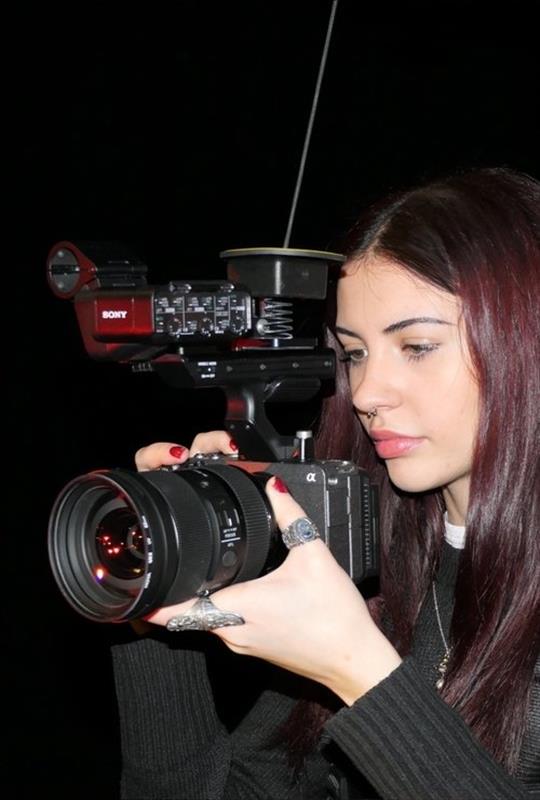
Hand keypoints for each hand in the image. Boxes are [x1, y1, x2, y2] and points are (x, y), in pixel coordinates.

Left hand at [135, 432, 401, 703]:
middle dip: (176, 590)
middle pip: (188, 611)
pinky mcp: (257, 648)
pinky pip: (227, 626)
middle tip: (168, 563)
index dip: (150, 603)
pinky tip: (238, 588)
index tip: (133, 591)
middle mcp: (233, 632)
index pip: (176, 612)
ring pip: (208, 619)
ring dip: (201, 598)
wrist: (355, 660)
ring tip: (198, 570)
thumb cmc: (335, 616)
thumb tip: (274, 487)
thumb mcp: (314, 555)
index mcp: (238, 608)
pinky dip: (223, 607)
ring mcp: (243, 645)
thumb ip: (290, 516)